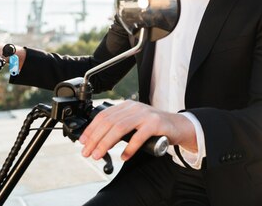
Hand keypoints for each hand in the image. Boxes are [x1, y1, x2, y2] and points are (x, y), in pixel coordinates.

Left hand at [79, 100, 195, 160]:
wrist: (178, 126)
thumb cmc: (154, 127)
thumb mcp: (134, 122)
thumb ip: (119, 127)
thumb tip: (96, 140)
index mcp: (127, 106)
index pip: (104, 116)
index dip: (91, 129)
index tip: (83, 142)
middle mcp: (135, 107)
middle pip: (109, 122)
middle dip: (95, 139)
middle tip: (87, 153)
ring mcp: (145, 114)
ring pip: (120, 128)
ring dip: (106, 143)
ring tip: (98, 155)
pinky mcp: (155, 123)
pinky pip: (138, 136)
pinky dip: (129, 148)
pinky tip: (123, 156)